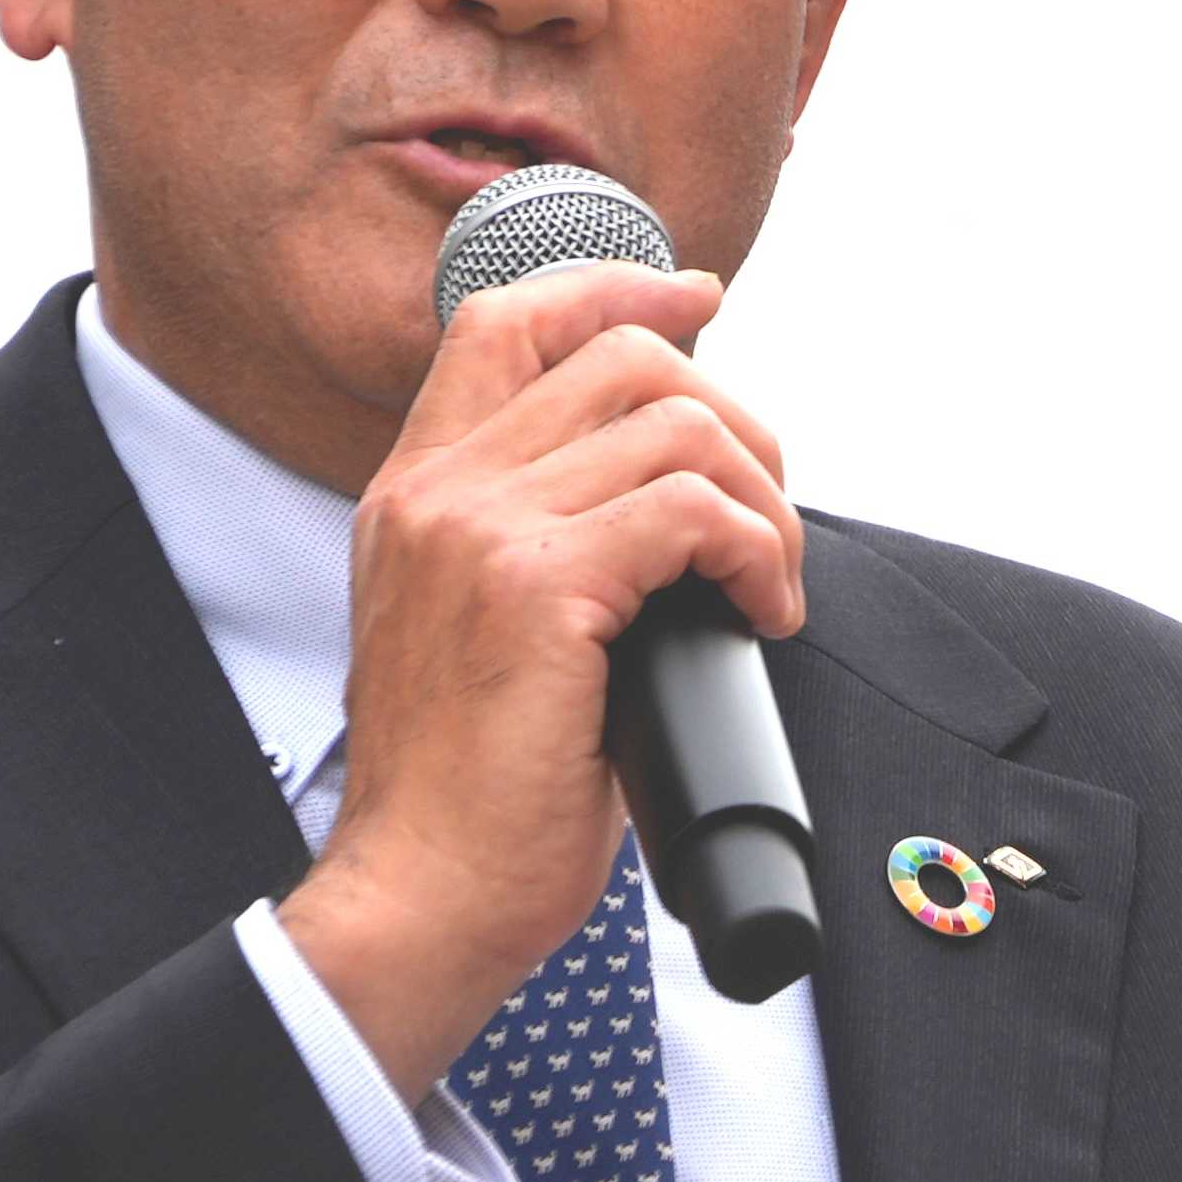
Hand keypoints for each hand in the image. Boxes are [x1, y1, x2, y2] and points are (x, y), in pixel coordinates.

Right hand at [276, 259, 805, 1097]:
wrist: (422, 897)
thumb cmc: (477, 794)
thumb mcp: (489, 633)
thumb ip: (545, 545)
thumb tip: (676, 497)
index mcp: (414, 493)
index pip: (506, 317)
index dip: (615, 284)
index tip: (700, 300)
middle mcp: (435, 492)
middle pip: (620, 356)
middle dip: (732, 420)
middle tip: (764, 520)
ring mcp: (478, 531)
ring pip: (676, 424)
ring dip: (761, 499)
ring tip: (767, 586)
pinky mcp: (535, 588)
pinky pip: (692, 510)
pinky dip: (756, 551)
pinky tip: (759, 616)